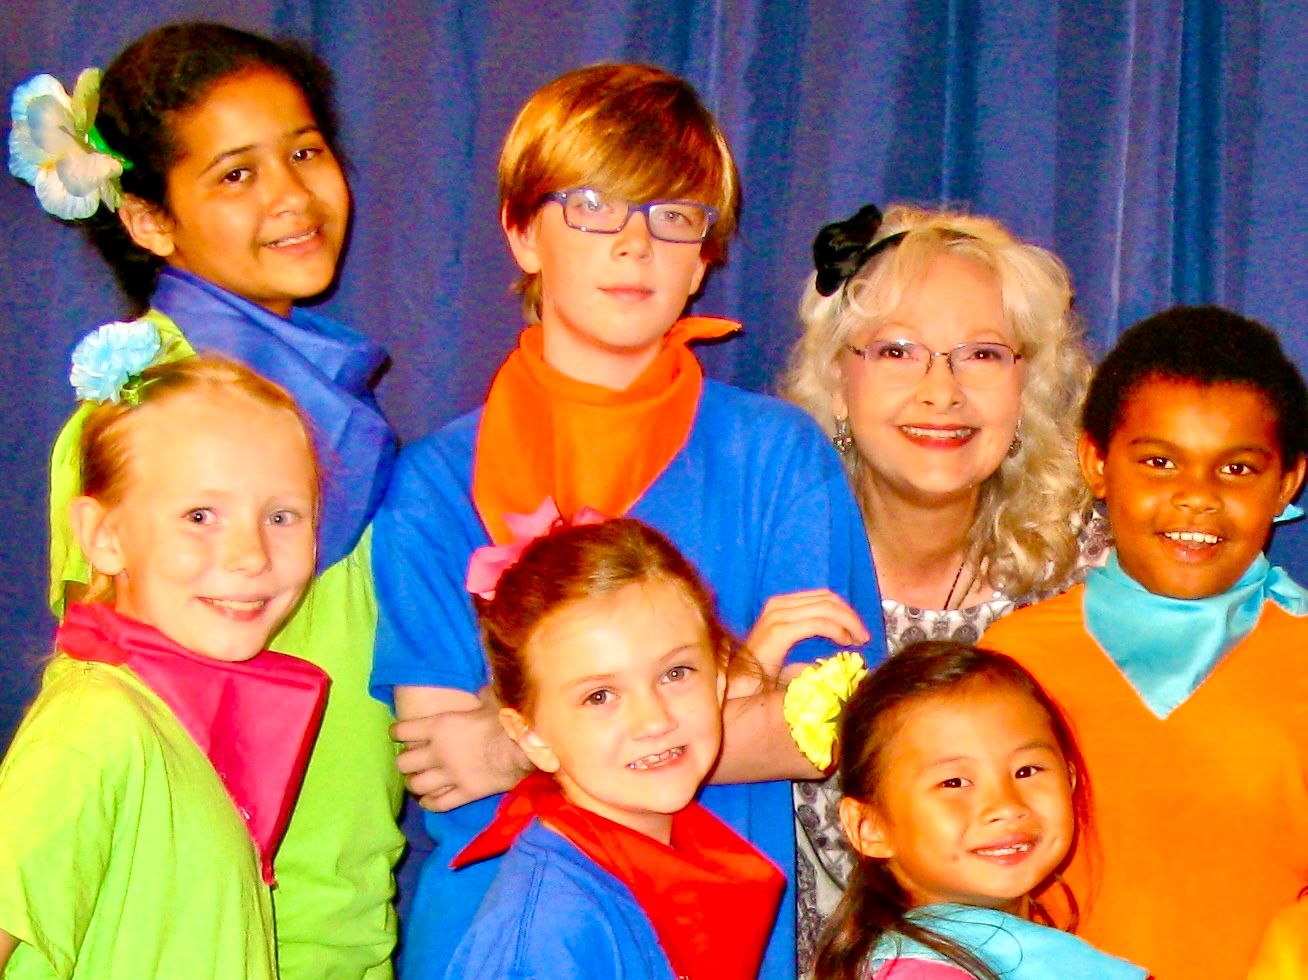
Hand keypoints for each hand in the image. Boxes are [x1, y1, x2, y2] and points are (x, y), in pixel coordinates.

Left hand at [391, 686, 532, 811]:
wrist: (523, 748)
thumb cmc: (505, 720)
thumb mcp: (489, 699)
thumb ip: (479, 696)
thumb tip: (483, 689)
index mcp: (439, 726)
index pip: (403, 731)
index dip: (397, 733)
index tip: (398, 734)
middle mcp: (437, 752)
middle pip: (404, 762)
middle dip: (405, 762)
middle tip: (411, 760)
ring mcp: (449, 776)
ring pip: (417, 785)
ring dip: (414, 783)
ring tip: (417, 781)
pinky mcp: (463, 794)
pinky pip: (438, 803)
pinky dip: (429, 803)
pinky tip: (427, 800)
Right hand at [743, 589, 868, 679]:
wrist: (739, 687)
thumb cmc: (765, 672)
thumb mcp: (791, 647)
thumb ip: (810, 634)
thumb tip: (843, 636)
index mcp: (781, 604)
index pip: (822, 596)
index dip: (846, 609)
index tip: (858, 629)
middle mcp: (778, 604)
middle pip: (827, 598)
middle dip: (850, 615)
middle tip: (864, 635)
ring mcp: (777, 616)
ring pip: (826, 608)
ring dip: (848, 623)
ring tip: (858, 640)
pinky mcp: (779, 631)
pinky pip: (818, 624)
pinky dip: (836, 631)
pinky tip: (844, 643)